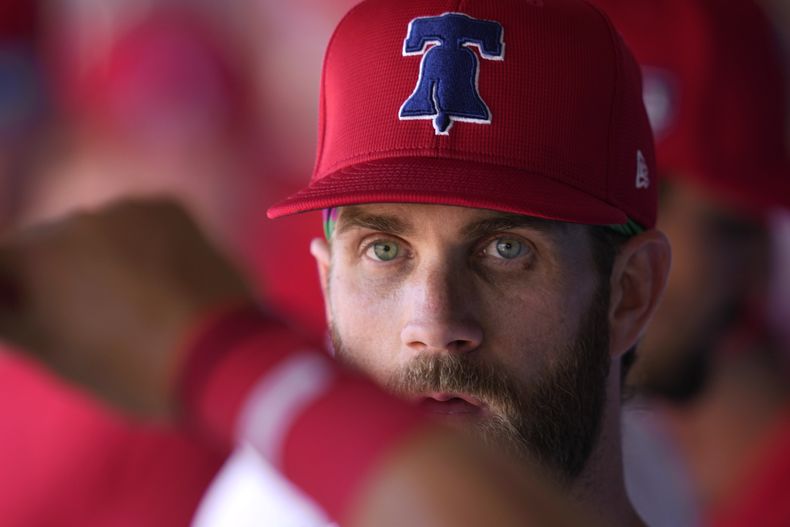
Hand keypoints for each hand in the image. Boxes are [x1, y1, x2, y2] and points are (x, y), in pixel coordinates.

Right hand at [0, 199, 252, 418]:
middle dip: (58, 272)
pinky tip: (166, 282)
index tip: (37, 316)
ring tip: (138, 304)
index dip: (15, 292)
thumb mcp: (52, 353)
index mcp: (34, 257)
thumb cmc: (128, 367)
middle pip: (49, 243)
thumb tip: (9, 295)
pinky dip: (146, 245)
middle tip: (94, 318)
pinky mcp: (168, 206)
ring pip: (99, 231)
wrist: (219, 354)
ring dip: (104, 256)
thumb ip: (8, 316)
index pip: (4, 262)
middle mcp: (73, 219)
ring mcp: (125, 207)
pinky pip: (142, 223)